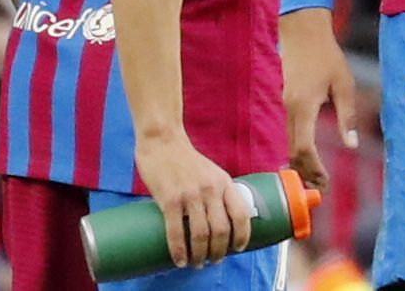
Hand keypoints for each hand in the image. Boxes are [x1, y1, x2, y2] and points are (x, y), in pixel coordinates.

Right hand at [134, 134, 250, 267]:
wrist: (162, 140)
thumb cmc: (185, 160)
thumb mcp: (211, 172)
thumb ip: (217, 193)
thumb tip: (220, 223)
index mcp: (223, 182)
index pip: (241, 214)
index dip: (242, 236)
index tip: (237, 248)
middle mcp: (210, 189)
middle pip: (221, 230)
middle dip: (218, 252)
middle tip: (213, 260)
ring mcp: (190, 194)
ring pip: (201, 235)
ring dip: (200, 256)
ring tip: (196, 263)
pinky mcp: (170, 198)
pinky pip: (176, 232)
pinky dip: (179, 251)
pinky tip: (180, 260)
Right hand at [280, 8, 357, 190]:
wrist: (302, 31)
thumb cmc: (327, 55)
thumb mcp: (344, 84)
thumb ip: (346, 116)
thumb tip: (350, 145)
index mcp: (304, 105)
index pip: (304, 147)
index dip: (314, 168)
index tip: (326, 181)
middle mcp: (290, 108)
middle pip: (293, 150)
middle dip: (306, 171)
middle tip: (321, 187)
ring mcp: (285, 104)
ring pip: (289, 142)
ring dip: (301, 161)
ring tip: (317, 176)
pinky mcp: (287, 100)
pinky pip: (290, 131)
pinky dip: (298, 147)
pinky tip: (309, 154)